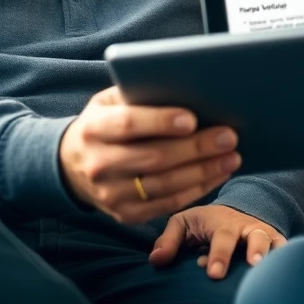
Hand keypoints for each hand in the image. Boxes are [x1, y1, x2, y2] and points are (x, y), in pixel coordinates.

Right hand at [58, 87, 240, 224]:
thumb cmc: (104, 122)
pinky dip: (197, 190)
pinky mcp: (124, 215)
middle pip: (153, 158)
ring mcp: (110, 194)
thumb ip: (138, 95)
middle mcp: (98, 164)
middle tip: (229, 136)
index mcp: (93, 128)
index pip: (128, 125)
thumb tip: (187, 89)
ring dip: (203, 172)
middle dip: (196, 148)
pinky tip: (217, 174)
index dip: (161, 122)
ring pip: (164, 185)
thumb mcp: (110, 101)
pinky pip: (166, 205)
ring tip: (232, 157)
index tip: (193, 118)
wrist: (72, 164)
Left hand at [150, 205, 286, 278]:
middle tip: (254, 265)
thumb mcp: (184, 224)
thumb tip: (156, 260)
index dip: (220, 254)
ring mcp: (265, 235)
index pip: (222, 237)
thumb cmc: (205, 222)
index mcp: (223, 222)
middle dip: (256, 250)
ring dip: (277, 255)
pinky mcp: (278, 244)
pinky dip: (291, 259)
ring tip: (275, 271)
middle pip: (256, 236)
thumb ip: (169, 240)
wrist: (235, 211)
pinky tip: (287, 275)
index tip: (214, 273)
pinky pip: (288, 250)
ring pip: (277, 242)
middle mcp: (248, 227)